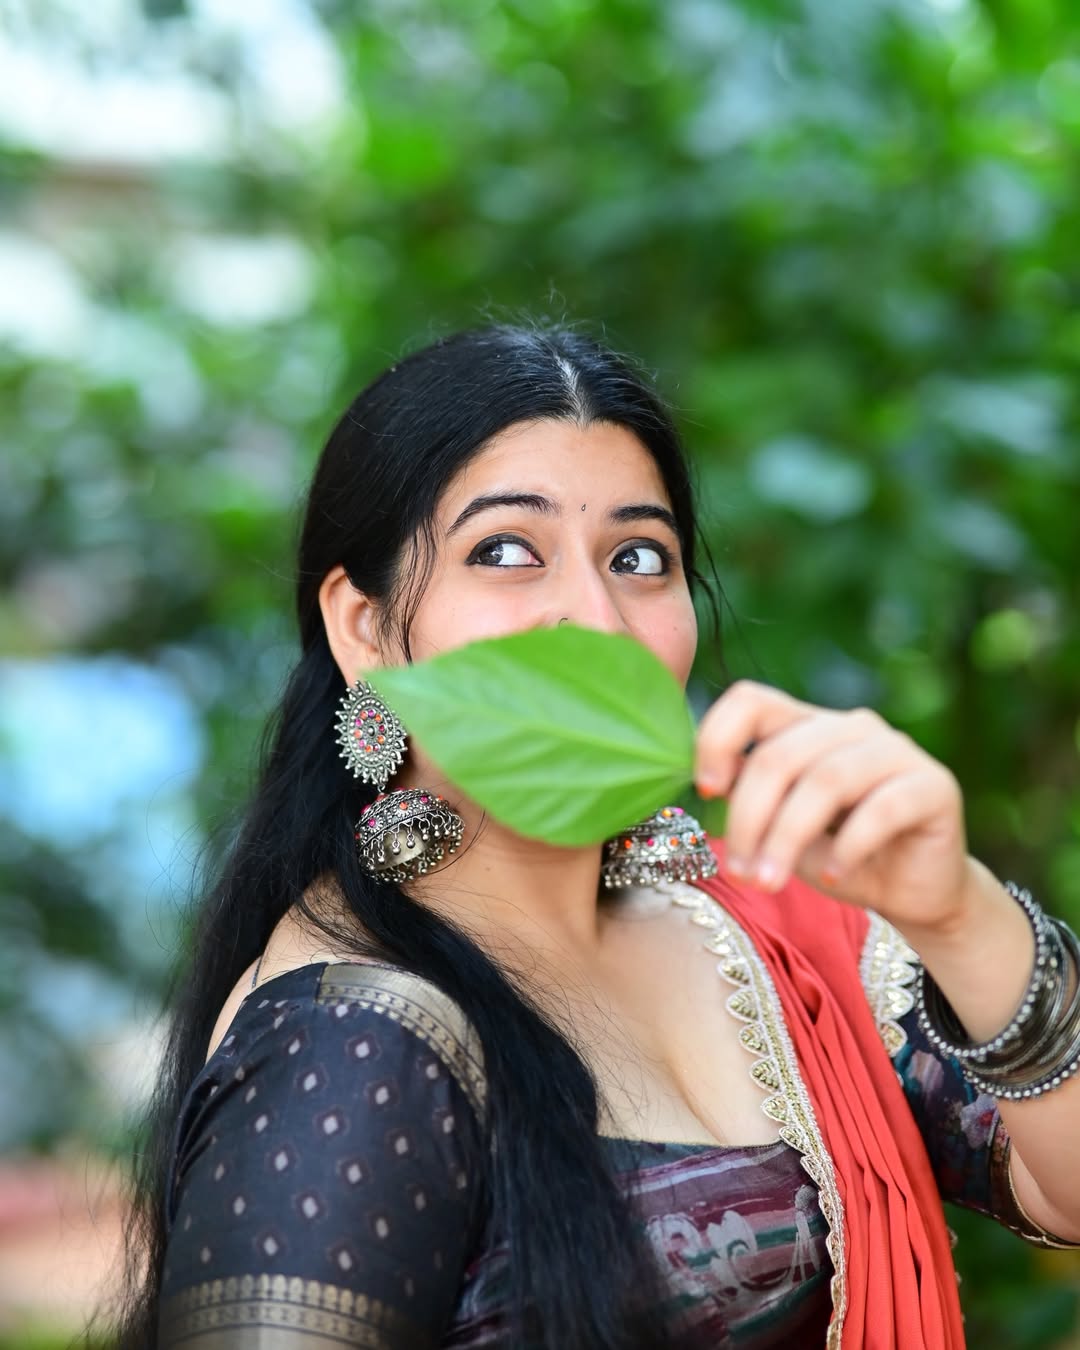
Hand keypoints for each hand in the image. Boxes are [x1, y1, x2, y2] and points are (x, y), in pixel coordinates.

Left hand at [694, 680, 971, 931]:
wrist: (911, 892)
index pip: (751, 701)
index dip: (717, 738)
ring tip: (769, 881)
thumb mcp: (778, 828)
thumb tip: (706, 785)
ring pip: (826, 780)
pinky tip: (832, 876)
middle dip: (749, 817)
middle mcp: (849, 726)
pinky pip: (882, 809)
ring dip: (787, 837)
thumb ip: (748, 799)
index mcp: (805, 725)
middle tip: (738, 869)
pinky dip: (848, 847)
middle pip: (780, 754)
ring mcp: (895, 750)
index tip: (704, 791)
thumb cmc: (835, 854)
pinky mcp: (934, 785)